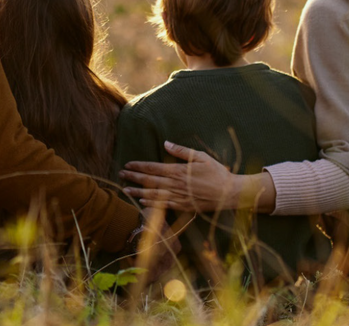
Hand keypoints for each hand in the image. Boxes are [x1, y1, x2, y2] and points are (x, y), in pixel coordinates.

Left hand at [120, 142, 243, 211]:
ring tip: (125, 189)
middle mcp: (175, 184)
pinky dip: (151, 203)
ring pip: (153, 194)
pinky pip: (162, 204)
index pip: (153, 168)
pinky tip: (142, 201)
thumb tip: (166, 143)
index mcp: (178, 171)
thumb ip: (182, 151)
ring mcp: (178, 196)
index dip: (139, 166)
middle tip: (120, 175)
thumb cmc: (217, 172)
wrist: (228, 193)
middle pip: (149, 181)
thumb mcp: (201, 157)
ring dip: (138, 191)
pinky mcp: (182, 206)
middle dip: (133, 177)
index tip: (127, 165)